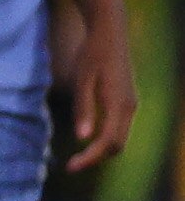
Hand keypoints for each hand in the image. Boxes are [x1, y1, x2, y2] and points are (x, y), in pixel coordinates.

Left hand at [60, 6, 138, 174]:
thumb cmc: (92, 54)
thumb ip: (84, 108)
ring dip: (100, 151)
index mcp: (119, 104)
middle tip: (70, 165)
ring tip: (76, 157)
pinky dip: (105, 140)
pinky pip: (119, 129)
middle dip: (95, 159)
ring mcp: (131, 105)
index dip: (89, 157)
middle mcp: (130, 107)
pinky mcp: (127, 101)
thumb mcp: (82, 80)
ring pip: (120, 139)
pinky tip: (87, 140)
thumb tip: (82, 138)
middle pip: (117, 146)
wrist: (110, 33)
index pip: (107, 141)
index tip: (70, 167)